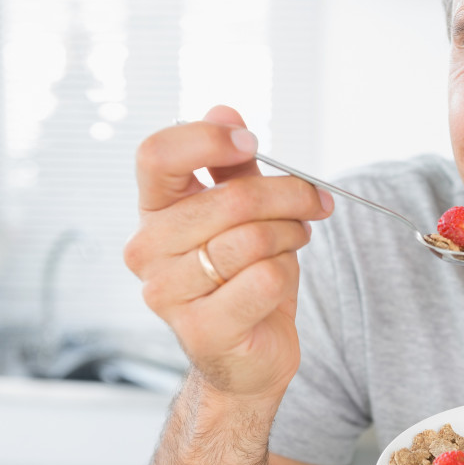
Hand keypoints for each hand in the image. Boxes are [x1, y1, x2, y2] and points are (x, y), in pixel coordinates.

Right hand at [124, 105, 333, 399]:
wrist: (248, 355)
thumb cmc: (244, 279)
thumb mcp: (243, 214)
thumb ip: (232, 167)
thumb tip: (223, 109)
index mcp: (154, 212)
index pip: (156, 155)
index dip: (208, 139)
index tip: (251, 141)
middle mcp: (147, 251)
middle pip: (230, 199)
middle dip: (288, 196)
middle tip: (316, 201)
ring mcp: (167, 293)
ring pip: (253, 240)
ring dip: (291, 236)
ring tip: (295, 242)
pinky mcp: (201, 329)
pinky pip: (264, 279)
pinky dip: (286, 275)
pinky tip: (279, 283)